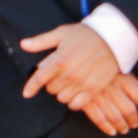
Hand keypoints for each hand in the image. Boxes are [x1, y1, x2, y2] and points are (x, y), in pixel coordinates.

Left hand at [21, 22, 137, 135]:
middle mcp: (69, 74)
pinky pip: (77, 104)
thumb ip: (41, 41)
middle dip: (53, 83)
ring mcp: (81, 83)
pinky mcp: (93, 89)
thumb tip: (23, 44)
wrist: (114, 38)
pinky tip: (77, 92)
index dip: (31, 87)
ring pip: (62, 98)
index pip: (39, 79)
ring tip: (69, 84)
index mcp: (59, 60)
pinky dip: (74, 101)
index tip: (27, 94)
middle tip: (60, 76)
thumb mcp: (62, 33)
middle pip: (51, 89)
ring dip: (63, 92)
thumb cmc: (87, 34)